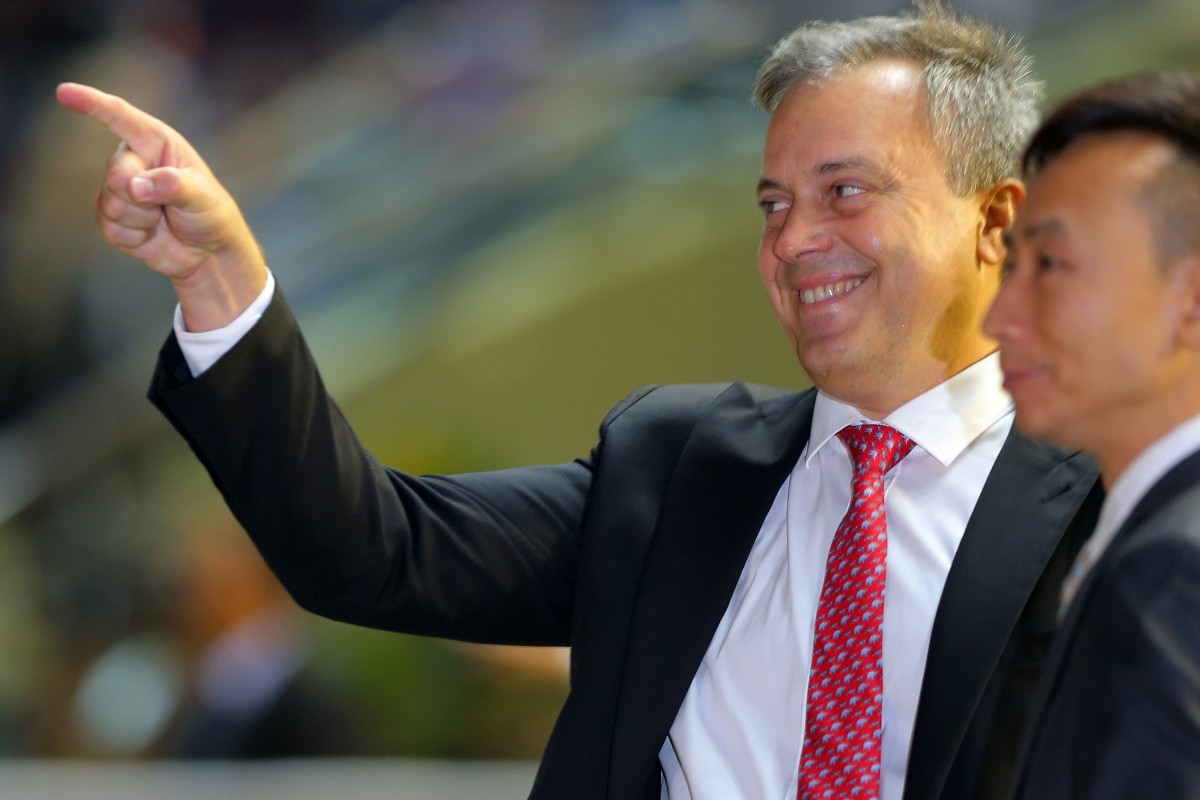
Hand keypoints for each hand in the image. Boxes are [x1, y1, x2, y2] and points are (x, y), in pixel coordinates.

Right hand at [56, 82, 267, 330]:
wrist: (206, 251)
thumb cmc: (210, 214)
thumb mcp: (202, 196)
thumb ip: (174, 186)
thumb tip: (137, 185)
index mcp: (156, 142)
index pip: (121, 118)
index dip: (92, 104)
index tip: (65, 92)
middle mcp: (133, 160)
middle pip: (116, 175)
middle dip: (141, 197)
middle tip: (167, 206)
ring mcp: (119, 189)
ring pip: (112, 204)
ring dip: (142, 220)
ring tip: (163, 218)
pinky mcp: (111, 217)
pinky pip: (110, 228)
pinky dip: (135, 237)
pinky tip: (151, 234)